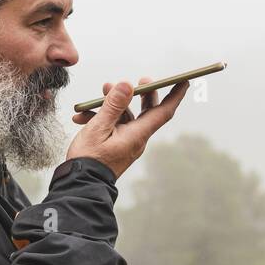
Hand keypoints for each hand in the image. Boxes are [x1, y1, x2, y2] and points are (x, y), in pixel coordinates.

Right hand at [66, 75, 188, 178]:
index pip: (163, 112)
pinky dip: (102, 117)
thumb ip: (113, 105)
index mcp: (137, 135)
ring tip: (101, 91)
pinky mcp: (117, 146)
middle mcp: (136, 139)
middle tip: (141, 79)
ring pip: (126, 116)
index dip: (175, 95)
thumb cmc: (89, 159)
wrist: (80, 185)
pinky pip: (115, 126)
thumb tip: (127, 85)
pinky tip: (82, 117)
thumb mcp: (99, 128)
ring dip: (114, 103)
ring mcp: (127, 143)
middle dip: (144, 94)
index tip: (184, 81)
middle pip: (148, 111)